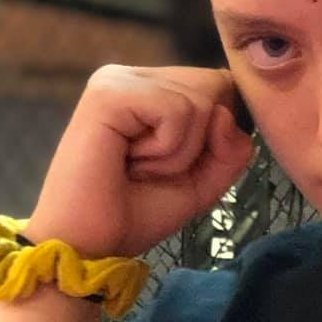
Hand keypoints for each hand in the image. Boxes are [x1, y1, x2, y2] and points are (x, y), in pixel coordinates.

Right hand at [24, 64, 255, 259]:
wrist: (90, 245)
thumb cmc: (137, 212)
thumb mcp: (203, 182)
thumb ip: (231, 150)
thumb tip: (225, 114)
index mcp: (153, 90)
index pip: (220, 86)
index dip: (219, 133)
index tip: (174, 167)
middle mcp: (134, 77)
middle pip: (215, 87)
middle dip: (199, 145)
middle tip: (151, 169)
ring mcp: (118, 80)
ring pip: (199, 103)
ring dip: (179, 154)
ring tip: (138, 167)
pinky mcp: (108, 92)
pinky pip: (177, 111)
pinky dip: (166, 149)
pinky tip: (130, 160)